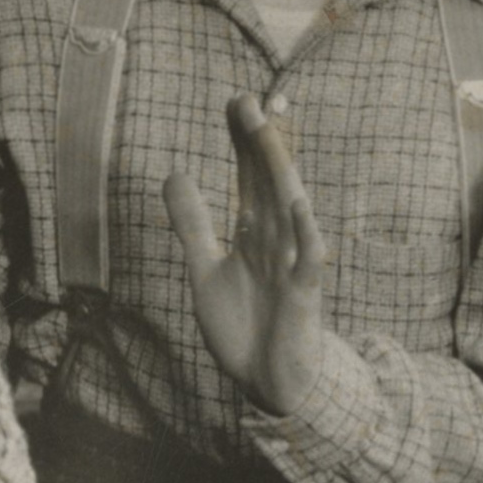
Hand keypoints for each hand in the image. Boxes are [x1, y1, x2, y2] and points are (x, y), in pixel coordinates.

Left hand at [164, 90, 329, 416]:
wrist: (267, 382)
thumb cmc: (243, 325)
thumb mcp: (205, 268)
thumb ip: (192, 223)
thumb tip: (174, 173)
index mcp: (253, 234)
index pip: (249, 177)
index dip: (242, 142)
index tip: (235, 103)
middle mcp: (276, 242)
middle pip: (266, 183)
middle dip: (256, 144)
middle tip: (245, 100)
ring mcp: (291, 266)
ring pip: (287, 210)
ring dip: (276, 172)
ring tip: (265, 133)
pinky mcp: (303, 296)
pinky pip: (308, 261)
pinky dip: (306, 234)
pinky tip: (300, 204)